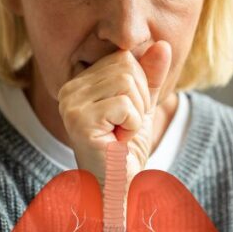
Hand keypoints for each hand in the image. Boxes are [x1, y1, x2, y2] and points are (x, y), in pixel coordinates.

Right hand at [57, 41, 171, 188]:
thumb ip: (150, 75)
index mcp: (79, 81)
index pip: (123, 57)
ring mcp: (71, 104)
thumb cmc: (126, 149)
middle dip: (139, 100)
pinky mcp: (80, 120)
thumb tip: (162, 45)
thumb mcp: (143, 105)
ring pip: (127, 84)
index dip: (139, 87)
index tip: (125, 115)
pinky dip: (132, 125)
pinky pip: (125, 105)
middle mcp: (69, 88)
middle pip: (126, 67)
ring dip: (136, 114)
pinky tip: (117, 141)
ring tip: (120, 133)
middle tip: (123, 127)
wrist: (117, 186)